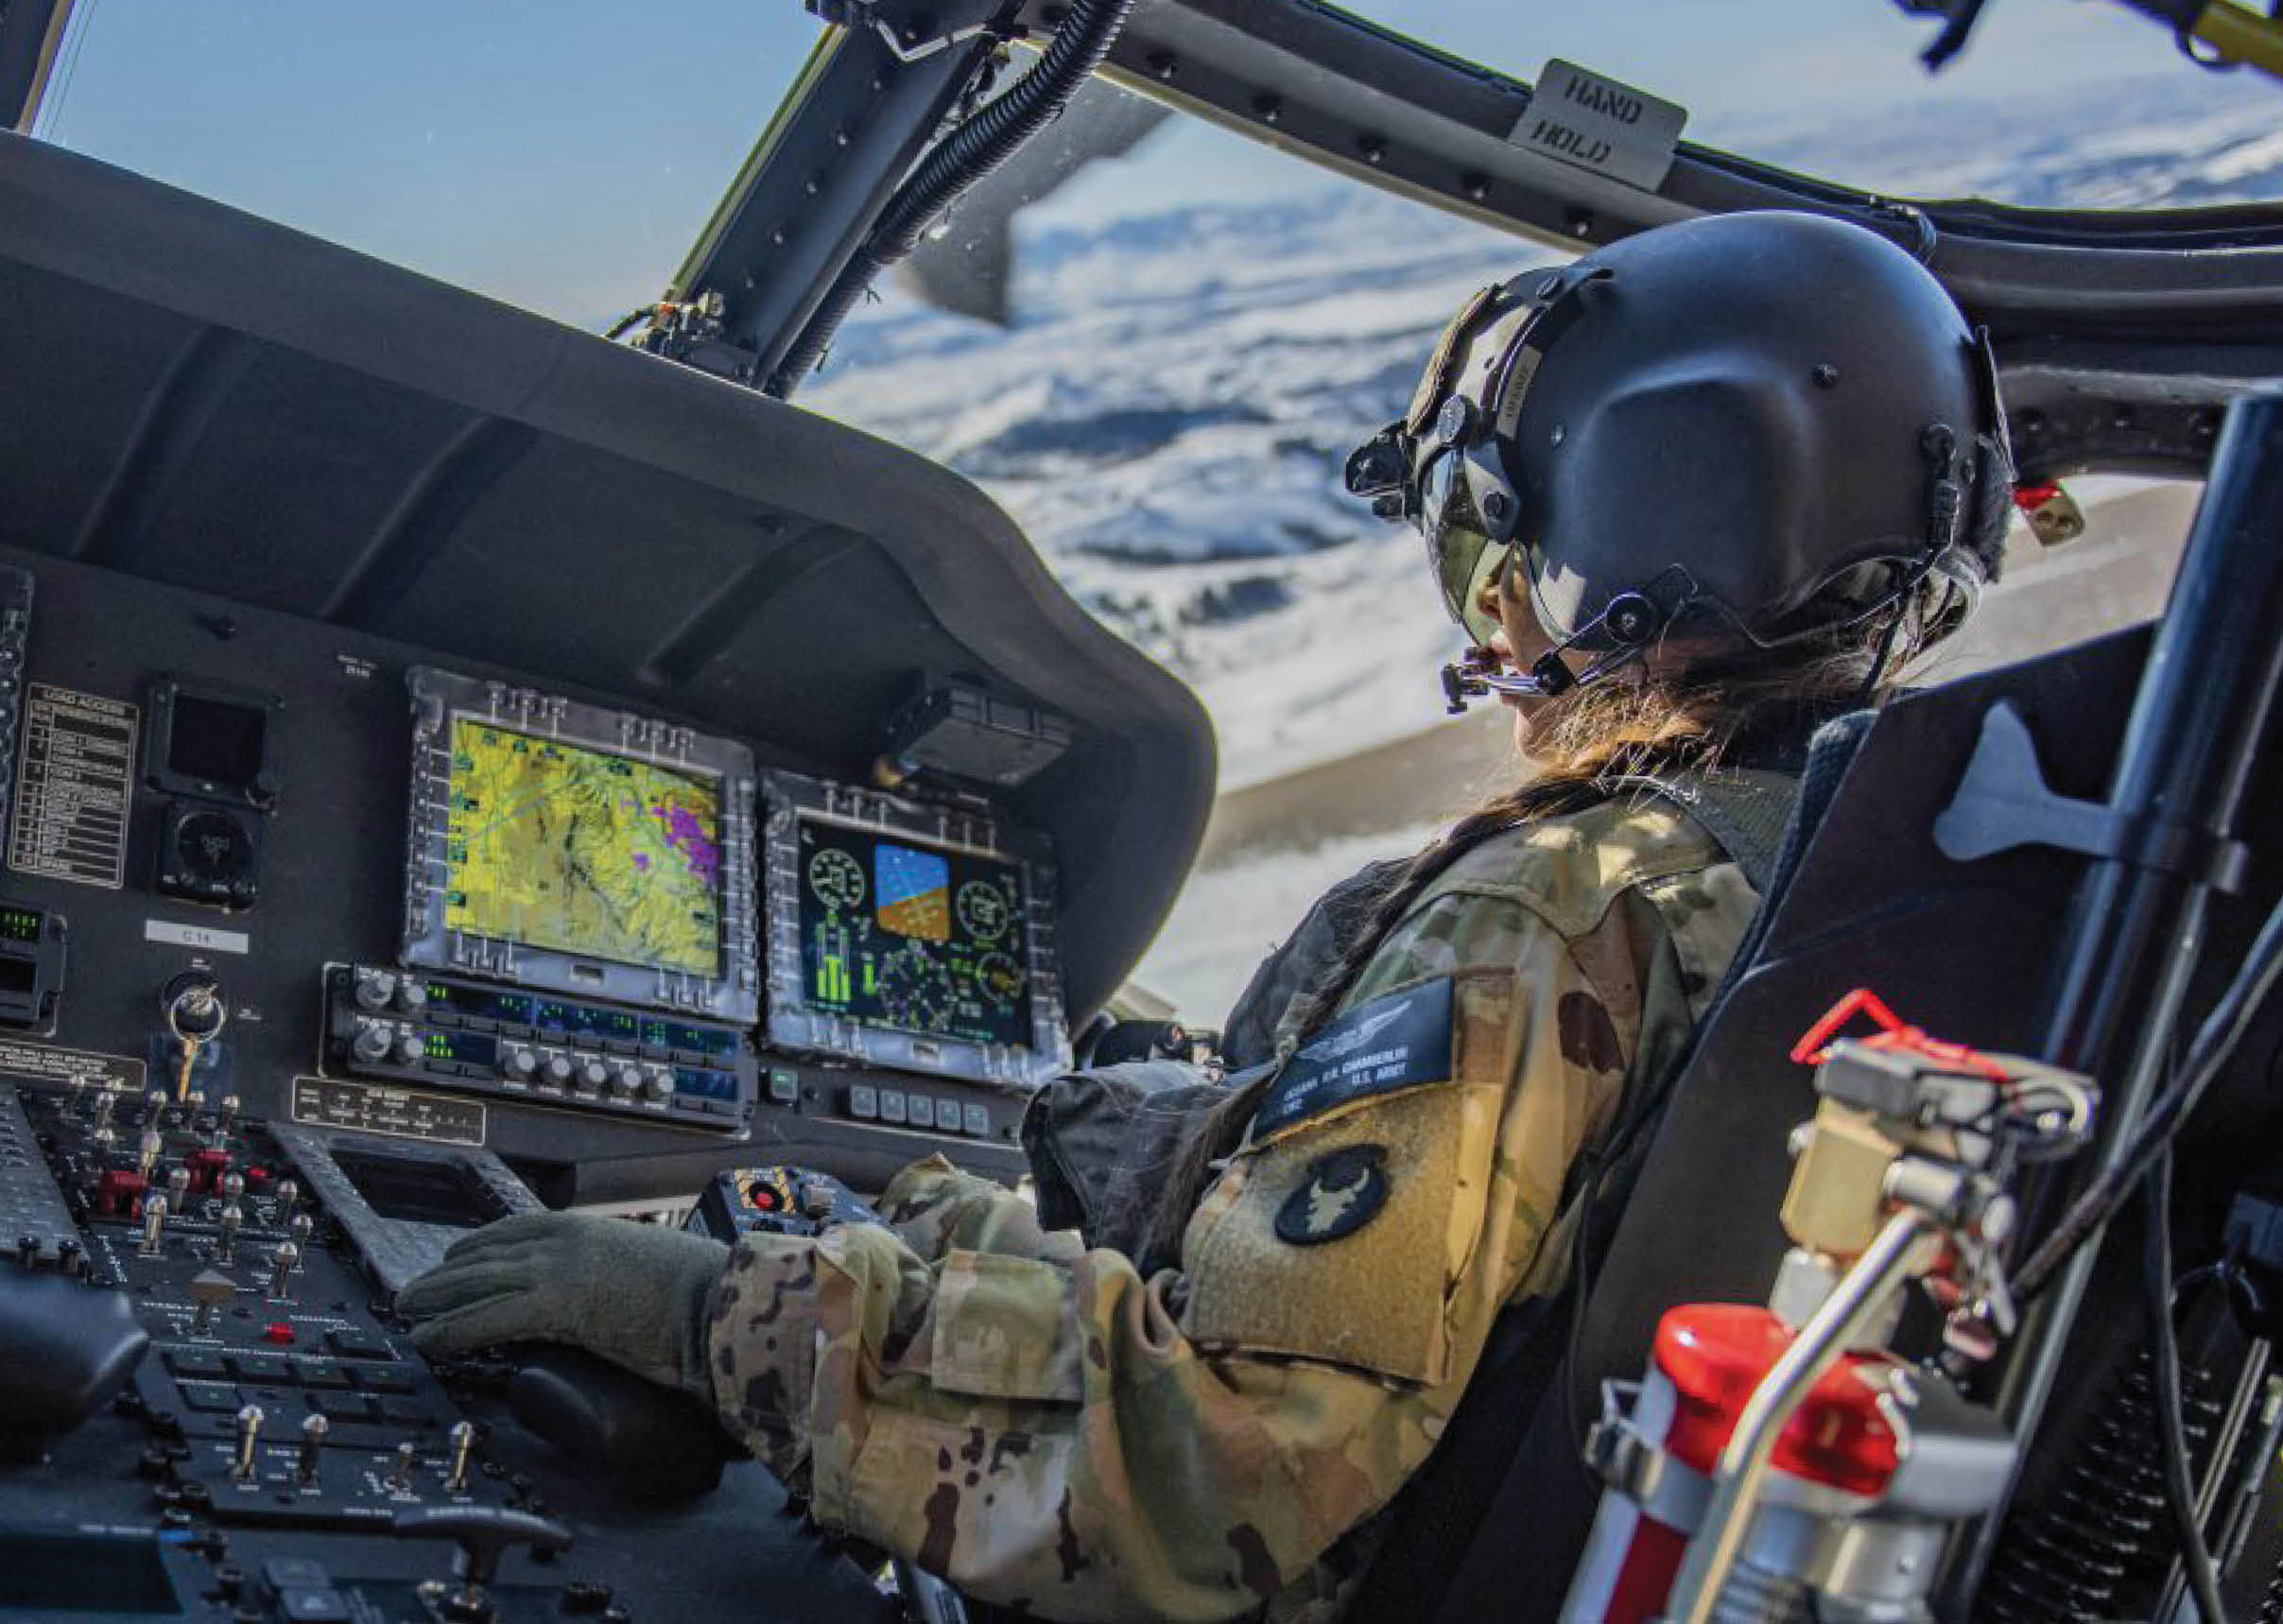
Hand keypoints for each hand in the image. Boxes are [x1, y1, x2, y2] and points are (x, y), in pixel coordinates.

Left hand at [398, 1213, 727, 1398]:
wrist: (716, 1301)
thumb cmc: (695, 1293)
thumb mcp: (642, 1268)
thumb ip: (609, 1273)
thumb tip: (596, 1295)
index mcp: (587, 1228)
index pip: (515, 1230)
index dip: (478, 1247)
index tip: (454, 1258)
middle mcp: (565, 1241)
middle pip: (487, 1254)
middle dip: (445, 1274)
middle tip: (414, 1290)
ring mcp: (558, 1269)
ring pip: (477, 1283)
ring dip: (435, 1299)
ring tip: (408, 1313)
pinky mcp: (555, 1304)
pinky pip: (487, 1318)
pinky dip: (452, 1329)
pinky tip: (430, 1340)